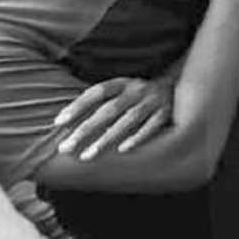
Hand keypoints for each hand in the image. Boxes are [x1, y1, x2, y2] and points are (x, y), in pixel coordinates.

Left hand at [52, 77, 172, 159]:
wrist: (180, 87)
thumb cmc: (141, 96)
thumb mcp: (123, 92)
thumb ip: (101, 103)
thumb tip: (67, 123)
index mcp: (123, 83)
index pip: (96, 92)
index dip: (78, 106)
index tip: (58, 123)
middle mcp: (138, 90)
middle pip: (108, 110)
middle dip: (85, 130)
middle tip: (66, 148)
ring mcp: (153, 102)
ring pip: (128, 120)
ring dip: (106, 139)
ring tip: (87, 155)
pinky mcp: (167, 113)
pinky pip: (152, 127)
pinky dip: (138, 138)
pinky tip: (123, 150)